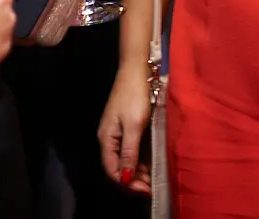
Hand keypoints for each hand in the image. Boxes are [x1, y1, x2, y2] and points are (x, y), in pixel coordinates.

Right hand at [99, 61, 155, 192]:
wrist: (136, 69)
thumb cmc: (135, 95)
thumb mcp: (134, 125)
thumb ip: (128, 152)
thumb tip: (124, 177)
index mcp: (106, 139)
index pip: (112, 170)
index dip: (127, 183)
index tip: (146, 189)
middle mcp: (108, 138)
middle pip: (116, 167)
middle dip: (132, 179)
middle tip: (151, 186)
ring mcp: (116, 132)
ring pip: (123, 159)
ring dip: (136, 171)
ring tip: (151, 178)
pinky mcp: (125, 126)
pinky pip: (128, 150)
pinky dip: (138, 160)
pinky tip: (148, 164)